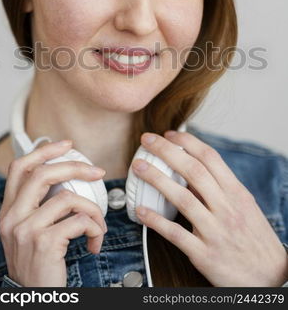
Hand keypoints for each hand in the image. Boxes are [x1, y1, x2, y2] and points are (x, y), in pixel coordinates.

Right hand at [0, 140, 106, 286]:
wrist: (35, 299)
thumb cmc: (38, 265)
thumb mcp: (28, 233)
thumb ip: (38, 207)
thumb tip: (67, 180)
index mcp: (8, 211)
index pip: (20, 168)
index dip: (44, 151)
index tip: (66, 145)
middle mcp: (12, 218)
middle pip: (43, 174)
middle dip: (75, 167)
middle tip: (96, 172)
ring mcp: (26, 230)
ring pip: (68, 198)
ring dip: (93, 210)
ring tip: (98, 226)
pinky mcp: (44, 243)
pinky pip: (79, 221)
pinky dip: (95, 229)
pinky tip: (94, 242)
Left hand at [132, 131, 287, 286]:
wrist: (272, 278)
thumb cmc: (256, 240)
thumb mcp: (245, 207)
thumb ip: (220, 188)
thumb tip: (191, 169)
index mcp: (237, 193)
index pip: (210, 158)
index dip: (187, 142)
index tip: (169, 134)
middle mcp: (227, 208)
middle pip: (193, 171)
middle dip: (166, 151)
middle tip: (146, 140)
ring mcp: (215, 231)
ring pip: (182, 198)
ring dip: (156, 179)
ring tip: (139, 167)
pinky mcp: (205, 254)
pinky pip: (176, 234)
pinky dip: (156, 221)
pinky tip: (141, 210)